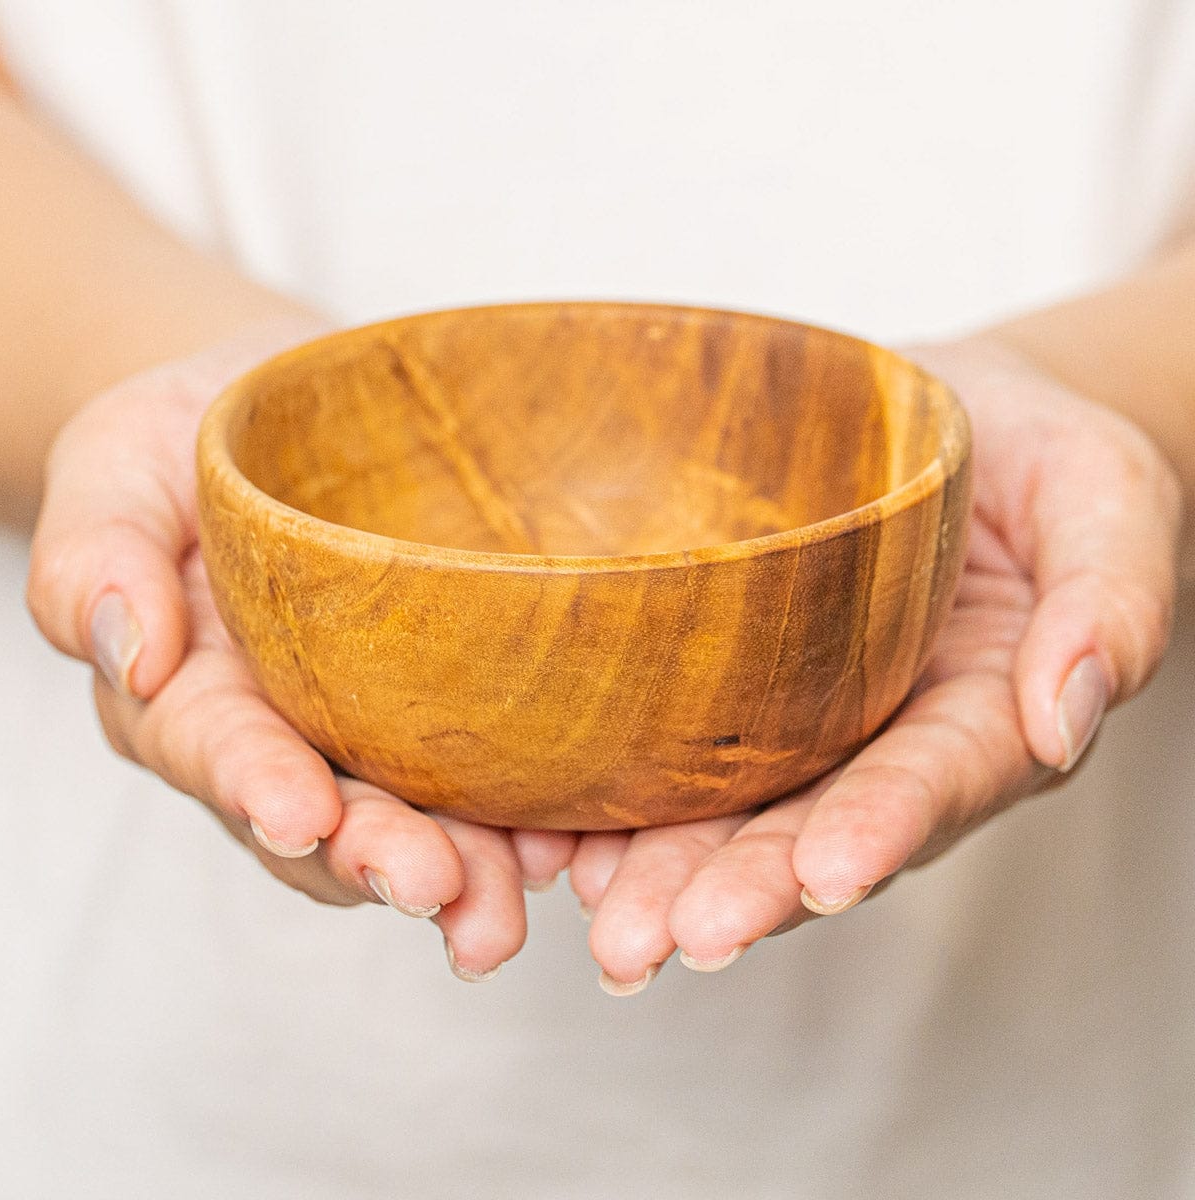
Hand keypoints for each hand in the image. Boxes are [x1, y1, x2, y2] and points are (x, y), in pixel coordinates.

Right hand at [26, 321, 574, 978]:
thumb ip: (97, 557)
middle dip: (382, 859)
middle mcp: (288, 734)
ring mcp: (372, 732)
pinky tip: (567, 837)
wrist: (295, 413)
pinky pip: (485, 775)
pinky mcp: (446, 709)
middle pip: (330, 819)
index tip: (304, 816)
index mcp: (195, 692)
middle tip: (439, 890)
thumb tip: (124, 654)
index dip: (259, 787)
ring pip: (415, 820)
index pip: (221, 751)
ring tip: (514, 895)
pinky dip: (527, 813)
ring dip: (465, 870)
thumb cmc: (192, 437)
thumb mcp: (116, 467)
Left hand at [568, 336, 1181, 992]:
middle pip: (812, 829)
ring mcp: (805, 720)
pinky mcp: (740, 686)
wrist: (952, 423)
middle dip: (740, 889)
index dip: (883, 829)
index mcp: (980, 713)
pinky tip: (561, 839)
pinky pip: (678, 751)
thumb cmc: (1041, 459)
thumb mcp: (1106, 505)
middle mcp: (882, 740)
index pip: (933, 782)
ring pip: (732, 812)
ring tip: (601, 916)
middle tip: (658, 942)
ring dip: (664, 871)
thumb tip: (1067, 719)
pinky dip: (617, 801)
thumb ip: (1107, 609)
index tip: (828, 873)